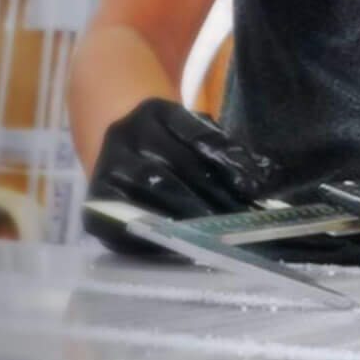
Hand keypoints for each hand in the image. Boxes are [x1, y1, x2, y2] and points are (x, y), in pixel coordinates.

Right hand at [81, 99, 276, 256]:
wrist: (110, 144)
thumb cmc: (167, 144)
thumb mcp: (193, 132)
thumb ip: (226, 151)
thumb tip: (265, 175)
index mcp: (156, 112)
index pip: (197, 136)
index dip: (226, 162)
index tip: (253, 189)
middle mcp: (126, 134)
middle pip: (174, 168)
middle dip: (211, 198)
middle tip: (242, 223)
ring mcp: (106, 167)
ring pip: (150, 191)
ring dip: (188, 216)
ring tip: (219, 236)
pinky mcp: (94, 202)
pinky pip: (124, 222)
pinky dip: (153, 237)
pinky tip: (180, 248)